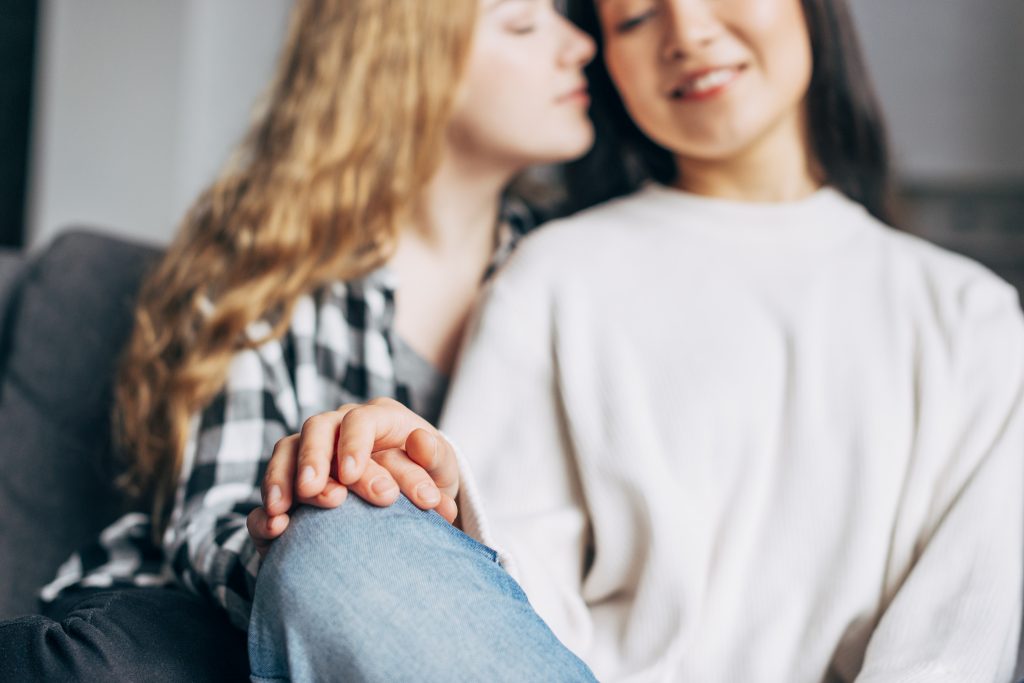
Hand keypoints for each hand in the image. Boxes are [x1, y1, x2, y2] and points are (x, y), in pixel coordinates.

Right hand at [247, 398, 459, 556]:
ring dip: (283, 479)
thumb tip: (421, 441)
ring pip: (287, 451)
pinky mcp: (295, 481)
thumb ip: (435, 456)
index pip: (361, 420)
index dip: (352, 444)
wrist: (417, 504)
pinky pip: (273, 484)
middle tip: (315, 492)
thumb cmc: (430, 480)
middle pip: (317, 429)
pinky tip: (275, 525)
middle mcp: (343, 427)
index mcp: (380, 418)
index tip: (350, 475)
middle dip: (314, 460)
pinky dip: (268, 503)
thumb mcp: (442, 469)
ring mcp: (316, 451)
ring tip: (283, 510)